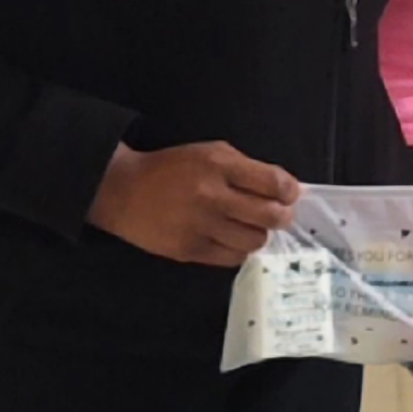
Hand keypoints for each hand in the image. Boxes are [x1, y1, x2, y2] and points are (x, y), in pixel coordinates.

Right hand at [88, 139, 299, 266]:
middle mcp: (212, 196)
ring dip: (259, 234)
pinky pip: (233, 258)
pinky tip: (230, 237)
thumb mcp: (210, 154)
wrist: (123, 190)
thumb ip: (248, 169)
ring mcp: (200, 226)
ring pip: (255, 241)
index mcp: (219, 165)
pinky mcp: (190, 250)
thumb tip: (287, 190)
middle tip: (277, 215)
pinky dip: (238, 249)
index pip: (274, 183)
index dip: (289, 191)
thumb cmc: (172, 169)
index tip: (289, 195)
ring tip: (249, 226)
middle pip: (270, 216)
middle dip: (282, 216)